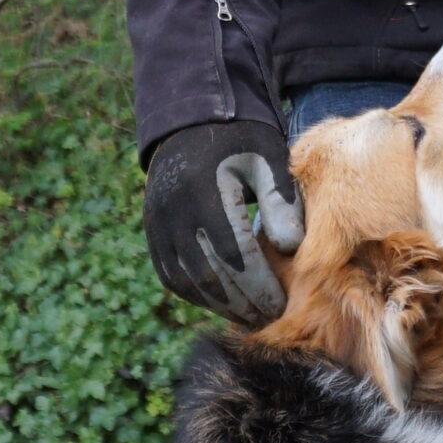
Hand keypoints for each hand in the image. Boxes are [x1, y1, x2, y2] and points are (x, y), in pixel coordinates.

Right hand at [142, 120, 305, 322]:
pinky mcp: (153, 231)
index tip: (280, 306)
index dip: (257, 287)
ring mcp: (159, 223)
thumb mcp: (267, 159)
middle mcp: (176, 212)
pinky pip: (172, 275)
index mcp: (207, 192)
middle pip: (210, 275)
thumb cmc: (241, 142)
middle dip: (241, 303)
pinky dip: (197, 294)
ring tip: (248, 317)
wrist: (192, 121)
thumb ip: (280, 201)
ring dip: (219, 304)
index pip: (234, 255)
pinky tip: (222, 302)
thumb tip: (290, 248)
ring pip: (188, 281)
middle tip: (267, 320)